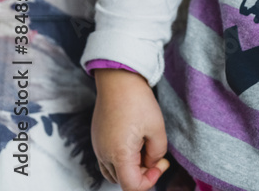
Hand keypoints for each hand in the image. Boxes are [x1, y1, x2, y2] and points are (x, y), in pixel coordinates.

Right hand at [91, 69, 170, 190]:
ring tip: (144, 145)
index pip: (132, 186)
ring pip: (114, 171)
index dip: (150, 181)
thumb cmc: (137, 100)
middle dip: (142, 172)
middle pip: (123, 180)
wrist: (118, 78)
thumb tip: (152, 163)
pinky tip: (133, 139)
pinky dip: (121, 157)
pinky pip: (108, 159)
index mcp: (119, 154)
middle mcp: (104, 154)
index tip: (161, 164)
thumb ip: (157, 152)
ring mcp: (98, 146)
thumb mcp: (157, 127)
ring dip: (131, 166)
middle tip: (155, 153)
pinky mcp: (97, 138)